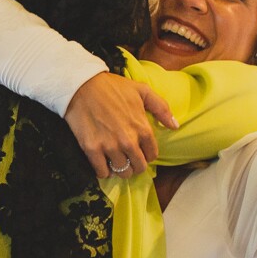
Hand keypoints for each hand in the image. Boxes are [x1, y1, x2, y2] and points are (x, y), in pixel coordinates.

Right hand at [64, 72, 179, 178]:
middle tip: (128, 158)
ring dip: (120, 168)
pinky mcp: (92, 149)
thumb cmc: (112, 87)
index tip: (139, 150)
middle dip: (135, 165)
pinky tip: (102, 162)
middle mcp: (128, 141)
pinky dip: (103, 171)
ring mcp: (110, 147)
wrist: (81, 85)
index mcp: (143, 128)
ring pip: (122, 172)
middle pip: (139, 168)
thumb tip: (175, 126)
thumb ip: (161, 108)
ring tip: (115, 160)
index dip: (146, 154)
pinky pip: (102, 172)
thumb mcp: (142, 90)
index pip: (152, 156)